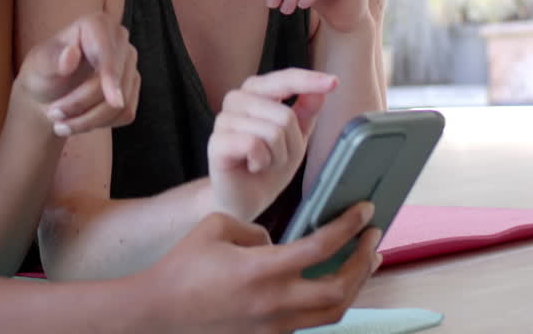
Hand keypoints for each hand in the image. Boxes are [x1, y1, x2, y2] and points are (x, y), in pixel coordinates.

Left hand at [14, 12, 139, 136]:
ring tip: (61, 125)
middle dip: (82, 104)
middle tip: (53, 115)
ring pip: (121, 103)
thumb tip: (71, 54)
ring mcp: (129, 64)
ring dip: (89, 120)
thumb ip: (52, 59)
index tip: (113, 101)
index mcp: (97, 24)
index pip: (108, 52)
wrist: (49, 93)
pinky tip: (80, 121)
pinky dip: (100, 124)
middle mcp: (119, 40)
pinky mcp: (133, 87)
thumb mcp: (38, 65)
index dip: (111, 76)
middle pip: (114, 82)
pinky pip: (125, 114)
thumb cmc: (42, 72)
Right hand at [144, 203, 383, 333]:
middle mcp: (275, 302)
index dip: (349, 226)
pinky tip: (330, 284)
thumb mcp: (215, 226)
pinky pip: (311, 321)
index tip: (365, 211)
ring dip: (355, 285)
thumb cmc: (182, 267)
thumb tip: (274, 241)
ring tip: (364, 262)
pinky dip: (328, 301)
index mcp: (263, 269)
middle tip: (373, 238)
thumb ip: (253, 229)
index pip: (321, 246)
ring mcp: (274, 325)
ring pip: (333, 312)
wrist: (159, 313)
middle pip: (340, 289)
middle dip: (364, 261)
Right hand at [208, 69, 335, 221]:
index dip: (308, 80)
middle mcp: (236, 99)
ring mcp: (223, 119)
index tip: (333, 82)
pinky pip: (253, 145)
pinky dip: (262, 162)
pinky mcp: (216, 142)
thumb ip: (308, 109)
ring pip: (272, 132)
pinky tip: (252, 166)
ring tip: (264, 162)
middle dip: (291, 143)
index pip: (284, 79)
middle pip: (284, 114)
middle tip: (278, 156)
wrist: (246, 199)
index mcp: (256, 92)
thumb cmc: (269, 165)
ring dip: (277, 156)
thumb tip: (325, 86)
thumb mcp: (297, 136)